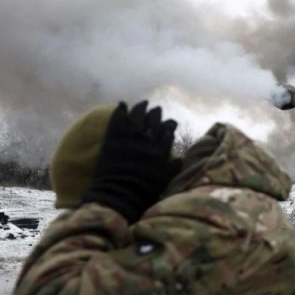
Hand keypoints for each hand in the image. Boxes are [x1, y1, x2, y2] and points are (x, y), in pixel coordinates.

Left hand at [81, 101, 176, 222]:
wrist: (120, 191)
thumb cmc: (144, 188)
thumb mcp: (165, 179)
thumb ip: (174, 167)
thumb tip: (179, 159)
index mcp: (161, 148)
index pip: (168, 130)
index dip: (170, 125)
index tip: (170, 123)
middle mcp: (148, 138)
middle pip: (155, 119)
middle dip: (157, 113)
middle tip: (157, 110)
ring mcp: (130, 135)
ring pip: (138, 114)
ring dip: (141, 107)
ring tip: (143, 103)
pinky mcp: (115, 135)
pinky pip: (118, 117)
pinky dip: (121, 109)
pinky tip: (122, 104)